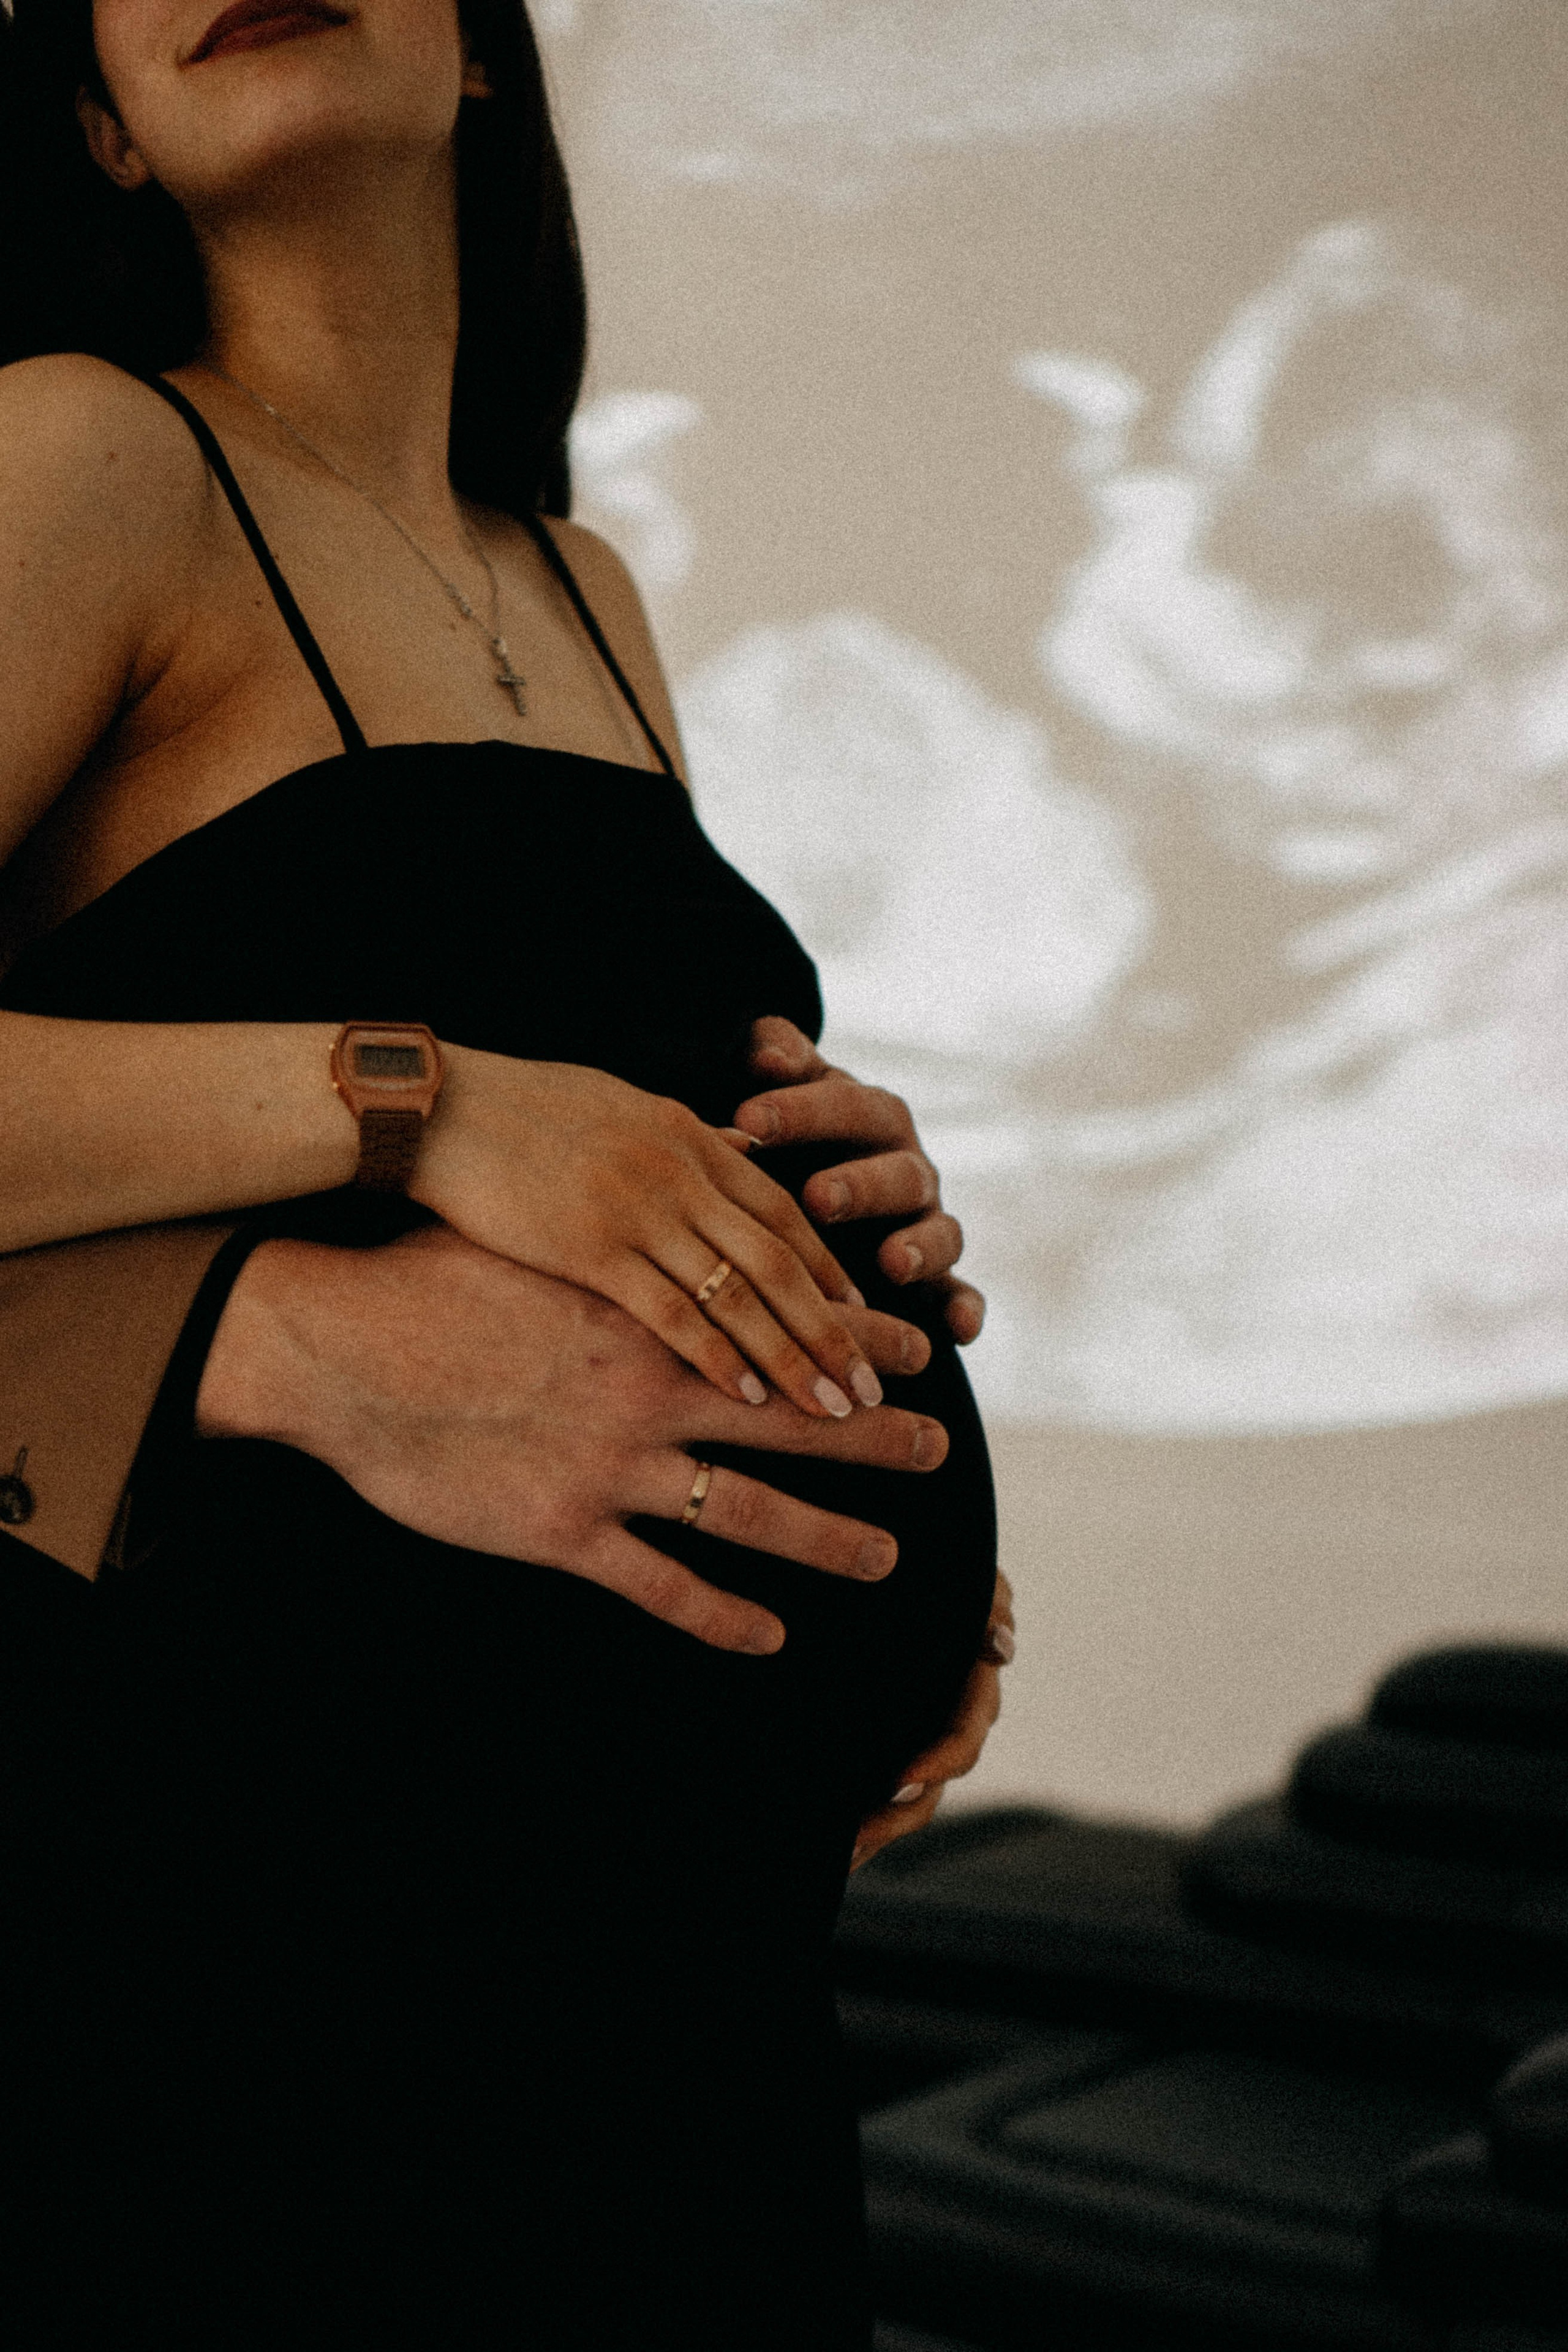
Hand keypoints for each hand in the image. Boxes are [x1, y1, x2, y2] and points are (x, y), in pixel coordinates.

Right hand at [197, 1223, 945, 1657]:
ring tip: (887, 1553)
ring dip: (826, 1536)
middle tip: (937, 1445)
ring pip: (749, 1513)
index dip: (856, 1339)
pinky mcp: (562, 1531)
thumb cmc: (432, 1279)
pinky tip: (770, 1636)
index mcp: (650, 1318)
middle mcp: (650, 1395)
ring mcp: (611, 1470)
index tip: (919, 1346)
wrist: (341, 1348)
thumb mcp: (540, 1242)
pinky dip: (722, 1616)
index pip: (782, 1327)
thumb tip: (675, 1200)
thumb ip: (618, 1238)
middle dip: (872, 1433)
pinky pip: (662, 1586)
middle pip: (792, 1419)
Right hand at [412, 1044, 923, 1423]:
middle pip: (780, 1262)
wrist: (433, 1107)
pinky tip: (754, 1397)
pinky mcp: (592, 1251)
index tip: (866, 1320)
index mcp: (687, 1138)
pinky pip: (674, 1314)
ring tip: (839, 1412)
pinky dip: (720, 1357)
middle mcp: (679, 1172)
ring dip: (796, 1357)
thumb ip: (687, 1137)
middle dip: (835, 1330)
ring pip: (742, 1294)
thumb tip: (744, 1143)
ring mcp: (640, 1211)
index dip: (828, 1271)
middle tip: (879, 1387)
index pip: (780, 1213)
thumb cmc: (514, 1111)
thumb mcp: (619, 1105)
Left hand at [731, 1018, 985, 1345]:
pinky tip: (959, 1331)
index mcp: (869, 1116)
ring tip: (891, 1263)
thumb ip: (774, 1060)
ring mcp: (926, 1223)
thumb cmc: (787, 1134)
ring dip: (920, 1246)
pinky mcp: (937, 1279)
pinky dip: (965, 1309)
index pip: (843, 1104)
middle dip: (859, 1184)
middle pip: (897, 1170)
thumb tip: (764, 1046)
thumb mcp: (778, 1093)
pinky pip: (960, 1293)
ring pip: (939, 1231)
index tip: (747, 1119)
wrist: (817, 1181)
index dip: (800, 1111)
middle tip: (815, 1197)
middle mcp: (907, 1167)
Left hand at [848, 1569, 1014, 1867]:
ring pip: (912, 1801)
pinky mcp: (890, 1743)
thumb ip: (989, 1604)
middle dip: (897, 1813)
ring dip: (879, 1829)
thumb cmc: (943, 1568)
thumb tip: (998, 1647)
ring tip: (840, 1853)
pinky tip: (834, 1849)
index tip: (899, 1780)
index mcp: (971, 1687)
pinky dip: (865, 1823)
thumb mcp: (969, 1579)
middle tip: (854, 1834)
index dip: (937, 1763)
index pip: (963, 1737)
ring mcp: (922, 1736)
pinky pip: (882, 1794)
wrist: (908, 1571)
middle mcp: (951, 1721)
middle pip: (932, 1786)